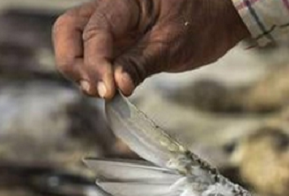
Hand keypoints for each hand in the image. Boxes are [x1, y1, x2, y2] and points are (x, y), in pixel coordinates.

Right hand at [52, 0, 249, 98]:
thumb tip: (117, 86)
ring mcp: (111, 25)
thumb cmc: (201, 24)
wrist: (219, 18)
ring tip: (103, 92)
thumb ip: (142, 63)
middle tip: (96, 90)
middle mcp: (110, 8)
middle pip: (69, 30)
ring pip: (74, 42)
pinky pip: (94, 55)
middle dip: (73, 62)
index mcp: (125, 1)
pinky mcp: (117, 41)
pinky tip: (108, 90)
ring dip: (81, 70)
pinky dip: (94, 73)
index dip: (96, 63)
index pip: (95, 31)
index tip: (107, 91)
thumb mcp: (174, 45)